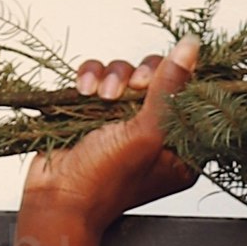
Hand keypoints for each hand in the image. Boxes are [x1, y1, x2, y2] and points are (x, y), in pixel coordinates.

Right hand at [18, 42, 200, 230]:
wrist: (55, 199)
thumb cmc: (104, 180)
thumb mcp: (146, 132)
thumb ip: (170, 88)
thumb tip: (190, 47)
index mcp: (181, 147)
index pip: (191, 96)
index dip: (177, 79)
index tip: (155, 83)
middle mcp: (155, 132)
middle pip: (159, 78)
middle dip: (141, 76)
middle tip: (130, 89)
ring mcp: (124, 122)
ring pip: (127, 74)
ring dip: (113, 78)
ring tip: (100, 97)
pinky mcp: (95, 112)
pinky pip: (99, 77)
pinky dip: (91, 77)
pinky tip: (84, 91)